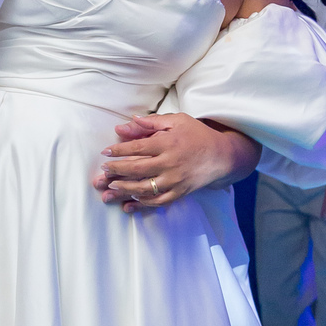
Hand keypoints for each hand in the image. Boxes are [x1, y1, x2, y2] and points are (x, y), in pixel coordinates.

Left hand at [92, 112, 259, 208]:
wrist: (222, 156)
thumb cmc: (197, 135)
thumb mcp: (177, 121)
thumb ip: (151, 122)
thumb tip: (127, 122)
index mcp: (169, 143)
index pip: (138, 148)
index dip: (119, 150)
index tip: (106, 152)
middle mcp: (171, 163)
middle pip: (138, 169)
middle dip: (117, 171)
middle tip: (103, 171)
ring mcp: (175, 181)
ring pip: (145, 189)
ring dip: (125, 189)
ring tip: (110, 188)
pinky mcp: (180, 193)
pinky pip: (158, 202)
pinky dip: (142, 204)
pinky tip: (129, 203)